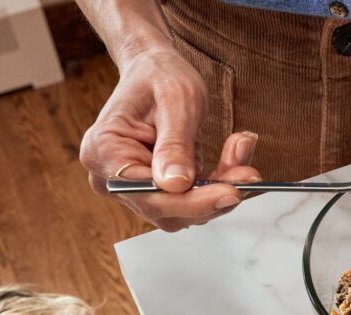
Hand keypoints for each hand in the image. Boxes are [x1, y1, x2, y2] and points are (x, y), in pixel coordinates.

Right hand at [80, 48, 259, 230]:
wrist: (155, 69)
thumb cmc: (159, 75)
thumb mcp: (176, 99)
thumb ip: (175, 144)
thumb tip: (176, 185)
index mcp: (103, 151)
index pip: (147, 194)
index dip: (191, 201)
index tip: (230, 192)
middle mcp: (110, 177)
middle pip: (165, 209)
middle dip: (211, 195)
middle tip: (247, 175)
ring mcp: (131, 188)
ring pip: (182, 210)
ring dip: (217, 190)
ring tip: (241, 157)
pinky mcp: (154, 191)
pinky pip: (188, 201)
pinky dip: (215, 186)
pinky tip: (233, 162)